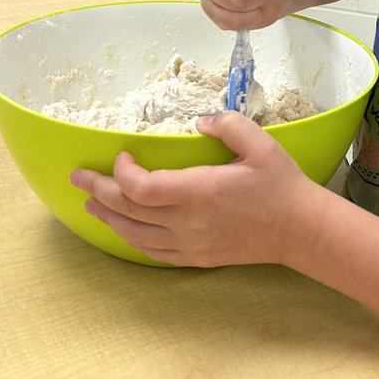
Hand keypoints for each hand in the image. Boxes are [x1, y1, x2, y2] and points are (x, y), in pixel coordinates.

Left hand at [70, 112, 313, 266]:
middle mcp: (189, 221)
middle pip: (129, 210)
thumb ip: (228, 124)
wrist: (299, 229)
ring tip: (90, 204)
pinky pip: (154, 252)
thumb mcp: (262, 144)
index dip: (121, 173)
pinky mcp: (197, 257)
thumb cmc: (281, 185)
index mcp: (201, 191)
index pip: (142, 188)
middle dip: (98, 191)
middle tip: (79, 177)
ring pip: (134, 235)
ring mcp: (191, 243)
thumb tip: (198, 121)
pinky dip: (132, 239)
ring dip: (108, 217)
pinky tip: (125, 229)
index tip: (122, 154)